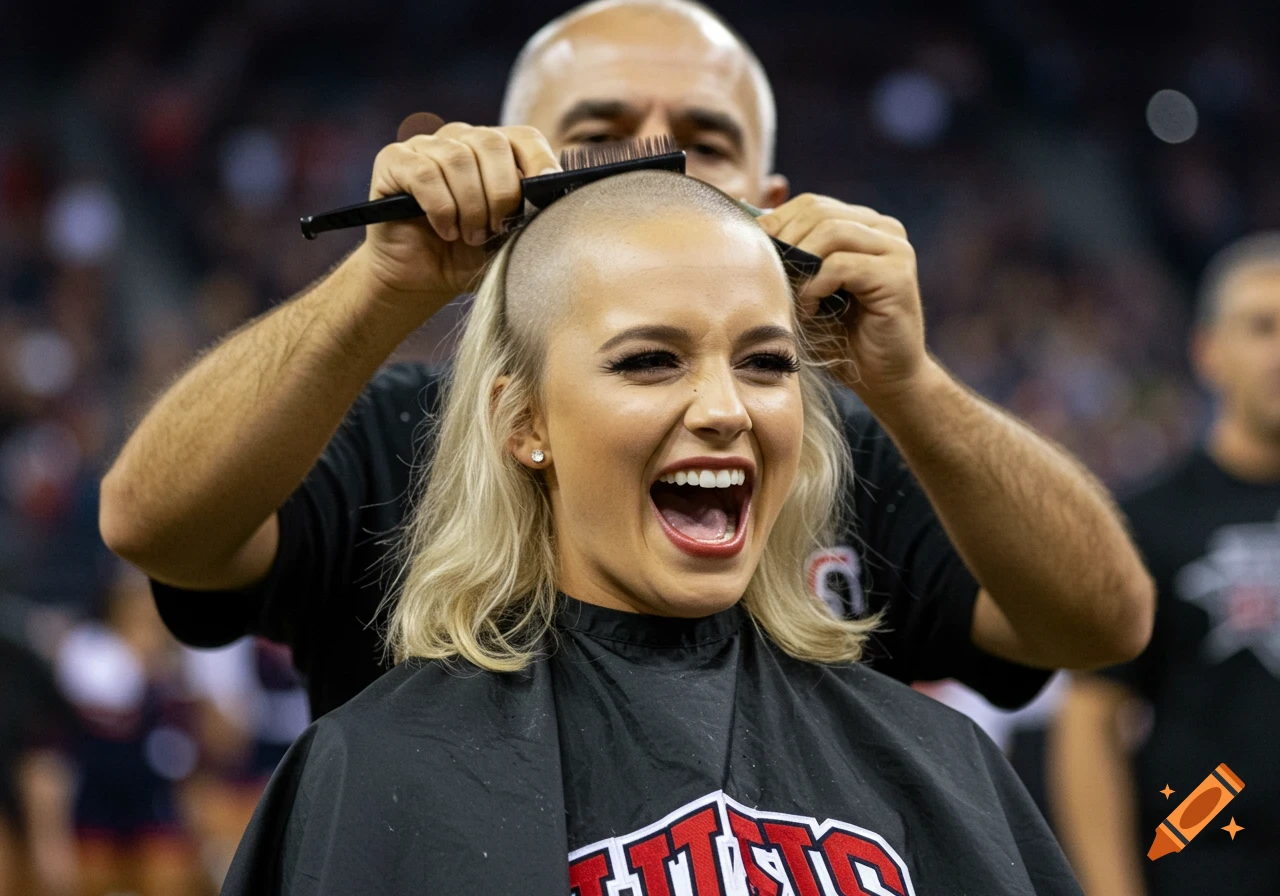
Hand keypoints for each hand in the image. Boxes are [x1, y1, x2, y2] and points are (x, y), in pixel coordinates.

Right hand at [356, 122, 559, 302]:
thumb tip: (552, 199)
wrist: (420, 279)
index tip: (544, 196)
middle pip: (491, 143)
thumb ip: (528, 215)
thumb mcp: (506, 237)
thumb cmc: (466, 256)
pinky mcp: (394, 161)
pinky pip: (425, 174)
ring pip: (458, 159)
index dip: (538, 161)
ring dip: (470, 205)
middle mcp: (459, 139)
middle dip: (501, 192)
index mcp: (492, 151)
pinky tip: (446, 230)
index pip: (524, 137)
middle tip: (496, 228)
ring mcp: (425, 146)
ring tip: (469, 235)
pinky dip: (442, 208)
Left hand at [757, 194, 928, 401]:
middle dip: (785, 244)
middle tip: (771, 278)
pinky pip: (842, 264)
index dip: (776, 223)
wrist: (884, 378)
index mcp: (864, 224)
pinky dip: (816, 286)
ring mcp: (895, 249)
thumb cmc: (842, 336)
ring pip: (830, 232)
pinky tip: (811, 309)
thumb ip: (790, 257)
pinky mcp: (898, 274)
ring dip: (801, 266)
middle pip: (817, 211)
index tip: (754, 254)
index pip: (810, 204)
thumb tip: (749, 227)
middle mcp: (884, 229)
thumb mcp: (807, 289)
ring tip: (794, 298)